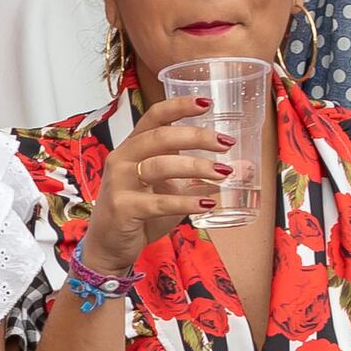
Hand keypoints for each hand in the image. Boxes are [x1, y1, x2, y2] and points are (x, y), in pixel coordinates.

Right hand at [74, 97, 230, 279]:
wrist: (108, 246)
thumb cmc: (139, 213)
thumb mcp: (171, 191)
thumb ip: (199, 179)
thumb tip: (241, 168)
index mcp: (133, 147)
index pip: (154, 116)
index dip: (179, 106)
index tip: (207, 103)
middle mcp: (122, 159)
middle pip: (160, 137)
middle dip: (197, 136)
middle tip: (226, 142)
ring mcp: (119, 183)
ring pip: (160, 165)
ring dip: (196, 167)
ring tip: (223, 173)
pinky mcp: (123, 208)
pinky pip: (159, 201)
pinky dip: (186, 202)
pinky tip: (207, 204)